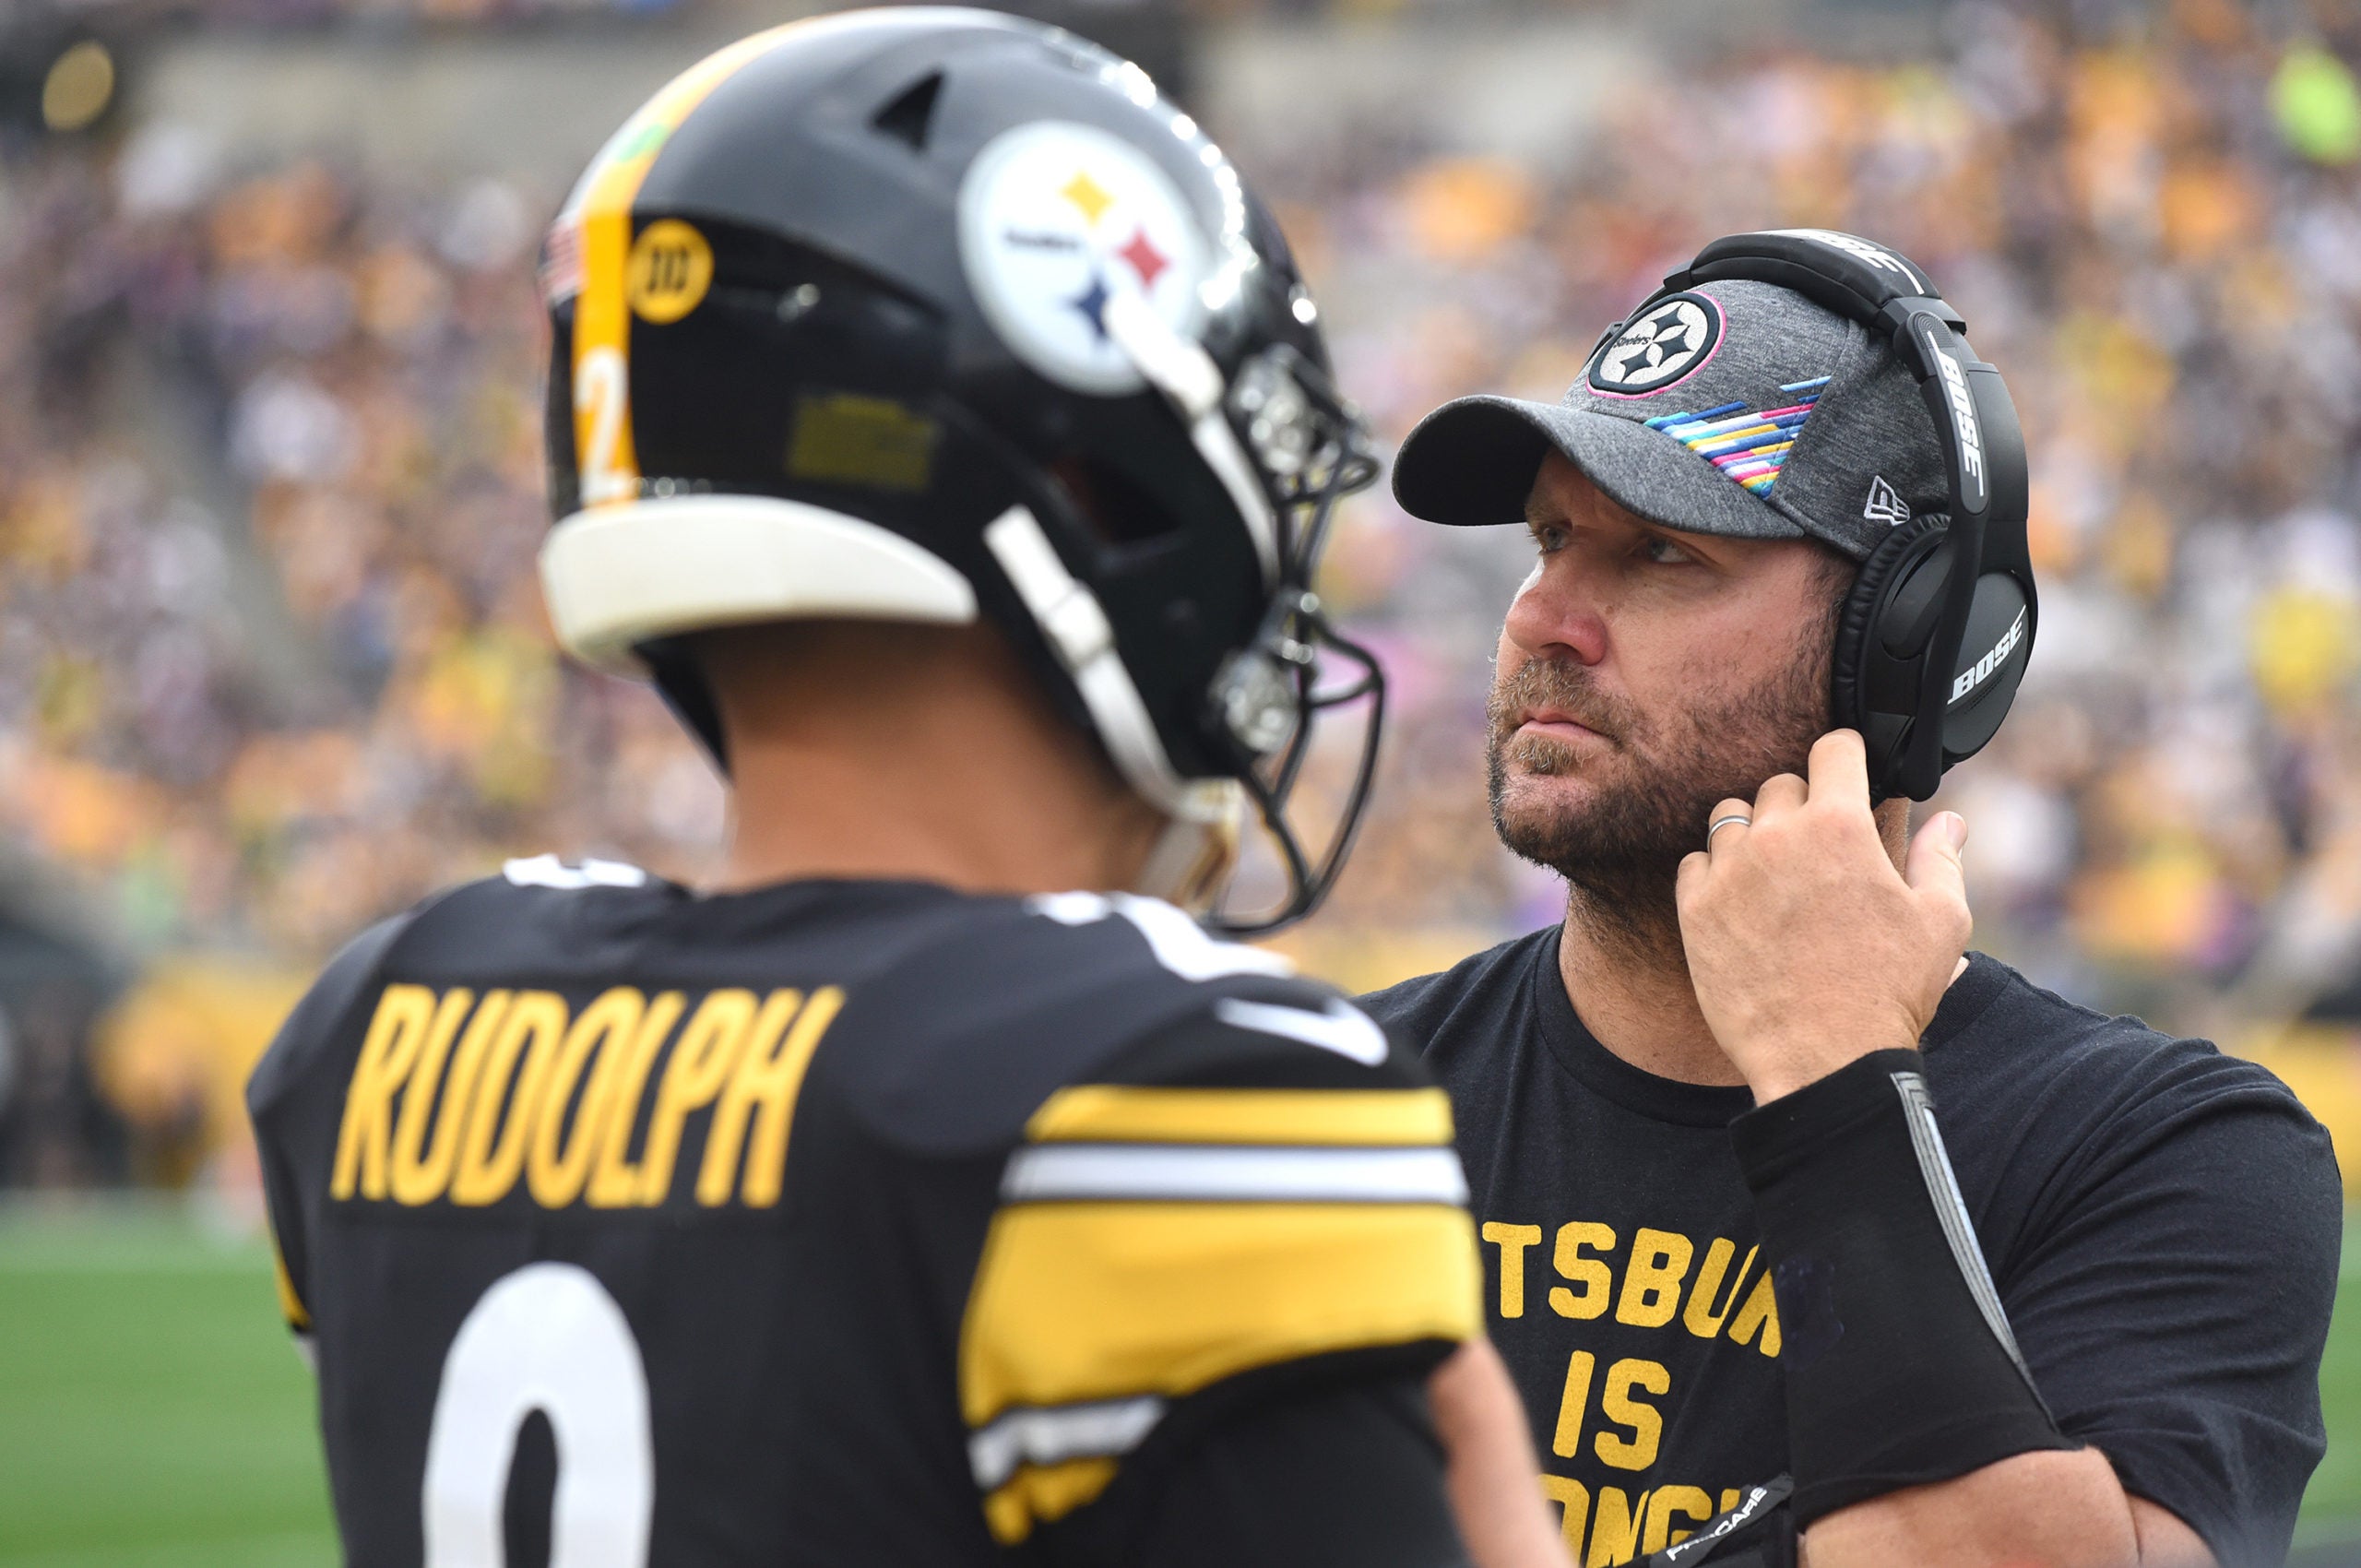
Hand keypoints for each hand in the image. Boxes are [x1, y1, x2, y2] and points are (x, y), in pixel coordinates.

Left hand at [1674, 729, 1970, 1103]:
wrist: (1823, 1059)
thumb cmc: (1888, 992)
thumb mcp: (1941, 923)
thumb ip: (1941, 860)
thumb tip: (1948, 822)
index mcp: (1841, 826)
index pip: (1834, 748)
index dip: (1847, 757)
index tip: (1849, 775)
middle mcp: (1778, 836)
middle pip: (1781, 783)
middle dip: (1803, 804)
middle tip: (1821, 847)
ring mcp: (1730, 871)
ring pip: (1731, 815)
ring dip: (1754, 832)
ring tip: (1778, 872)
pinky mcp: (1695, 908)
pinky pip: (1696, 861)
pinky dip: (1716, 872)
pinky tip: (1742, 902)